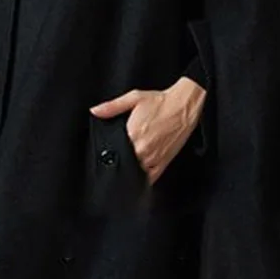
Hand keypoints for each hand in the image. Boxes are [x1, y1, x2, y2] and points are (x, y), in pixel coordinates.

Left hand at [89, 77, 206, 185]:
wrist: (184, 106)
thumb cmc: (160, 102)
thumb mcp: (134, 98)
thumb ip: (112, 107)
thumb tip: (95, 111)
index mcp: (132, 134)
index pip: (114, 152)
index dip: (108, 155)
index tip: (103, 157)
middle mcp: (142, 149)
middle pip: (124, 165)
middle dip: (117, 165)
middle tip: (112, 165)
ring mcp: (154, 157)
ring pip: (135, 174)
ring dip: (128, 174)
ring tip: (122, 173)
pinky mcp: (163, 162)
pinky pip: (151, 178)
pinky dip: (143, 180)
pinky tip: (136, 180)